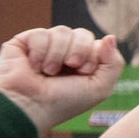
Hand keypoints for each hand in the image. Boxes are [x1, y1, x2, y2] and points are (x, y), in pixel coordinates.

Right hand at [0, 27, 123, 131]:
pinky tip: (34, 67)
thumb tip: (110, 37)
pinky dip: (40, 52)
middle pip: (82, 34)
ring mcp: (44, 47)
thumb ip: (113, 63)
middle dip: (79, 51)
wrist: (30, 106)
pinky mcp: (24, 42)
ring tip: (48, 72)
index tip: (83, 72)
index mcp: (82, 65)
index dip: (93, 55)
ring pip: (62, 31)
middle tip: (70, 66)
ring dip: (58, 54)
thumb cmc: (63, 102)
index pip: (96, 44)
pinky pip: (41, 33)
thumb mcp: (99, 88)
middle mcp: (64, 54)